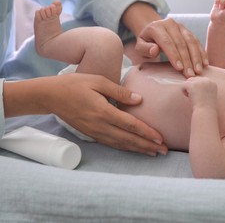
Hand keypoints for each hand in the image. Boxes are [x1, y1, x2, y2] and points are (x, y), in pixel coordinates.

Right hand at [44, 73, 167, 155]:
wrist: (50, 96)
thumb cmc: (75, 84)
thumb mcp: (98, 81)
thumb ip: (120, 91)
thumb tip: (139, 100)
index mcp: (103, 111)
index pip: (130, 125)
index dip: (146, 133)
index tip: (160, 138)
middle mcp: (100, 125)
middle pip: (129, 139)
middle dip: (148, 146)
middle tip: (165, 150)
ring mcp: (95, 132)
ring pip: (121, 144)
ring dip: (139, 149)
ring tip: (154, 153)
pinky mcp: (92, 134)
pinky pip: (112, 143)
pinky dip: (125, 148)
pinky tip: (134, 149)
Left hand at [135, 18, 208, 77]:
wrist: (152, 31)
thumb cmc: (146, 43)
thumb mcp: (140, 47)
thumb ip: (145, 48)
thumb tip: (155, 50)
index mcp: (156, 27)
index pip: (167, 42)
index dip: (174, 55)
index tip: (179, 69)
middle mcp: (170, 24)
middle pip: (181, 43)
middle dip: (187, 60)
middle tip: (190, 74)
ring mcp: (180, 27)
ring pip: (191, 41)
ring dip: (196, 57)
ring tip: (198, 71)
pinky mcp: (188, 31)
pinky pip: (197, 41)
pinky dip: (202, 53)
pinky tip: (205, 63)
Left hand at [182, 77, 217, 107]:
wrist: (205, 111)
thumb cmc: (205, 107)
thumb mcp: (208, 94)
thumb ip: (203, 88)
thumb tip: (193, 83)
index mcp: (212, 82)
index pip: (200, 80)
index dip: (197, 88)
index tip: (200, 96)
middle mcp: (207, 80)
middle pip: (193, 79)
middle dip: (192, 88)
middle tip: (195, 97)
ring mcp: (199, 81)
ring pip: (188, 81)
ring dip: (188, 89)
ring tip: (192, 97)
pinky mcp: (192, 84)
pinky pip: (183, 85)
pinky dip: (183, 91)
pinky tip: (188, 97)